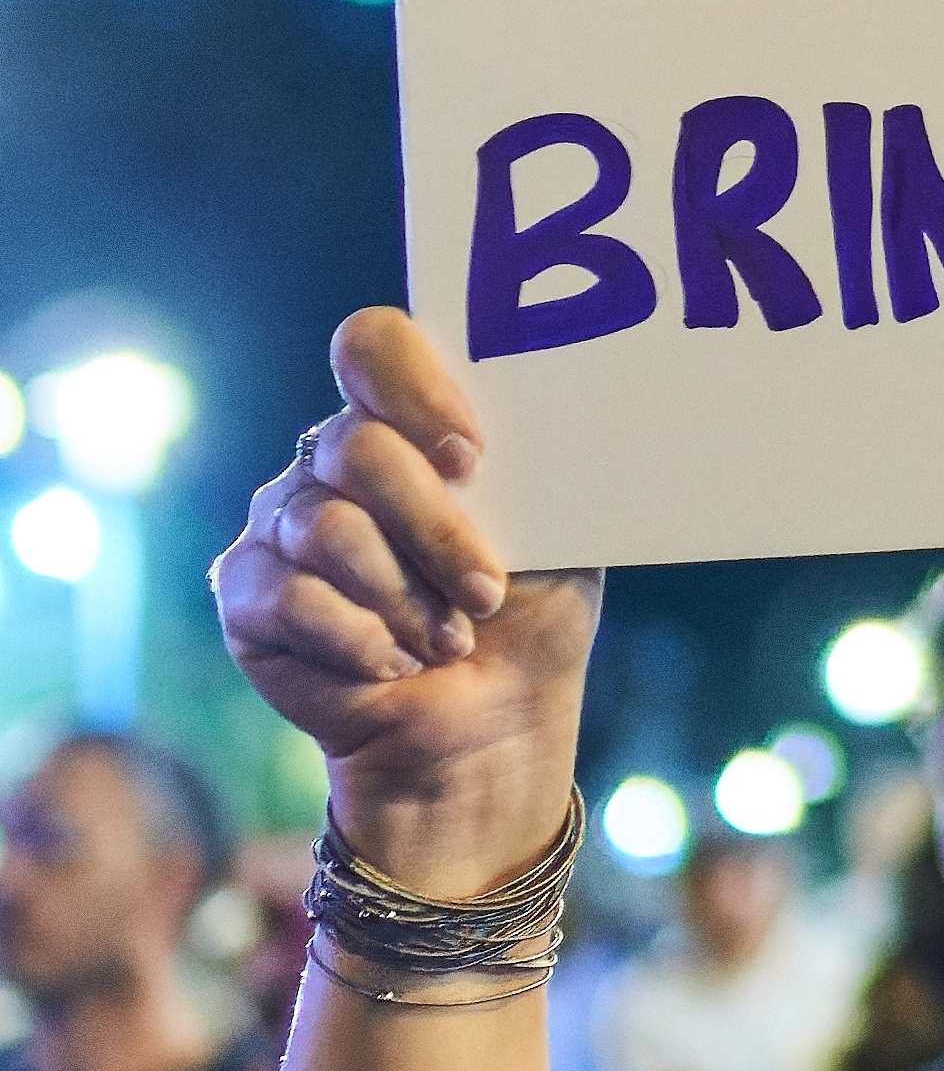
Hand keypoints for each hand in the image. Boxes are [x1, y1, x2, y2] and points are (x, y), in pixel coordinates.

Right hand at [211, 308, 599, 891]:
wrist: (491, 723)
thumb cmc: (526, 616)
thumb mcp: (558, 537)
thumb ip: (542, 473)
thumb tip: (570, 418)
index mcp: (403, 427)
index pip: (375, 347)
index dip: (414, 389)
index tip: (470, 456)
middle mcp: (329, 464)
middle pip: (357, 448)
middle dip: (437, 530)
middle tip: (485, 590)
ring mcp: (280, 526)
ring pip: (328, 526)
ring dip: (407, 596)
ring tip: (449, 638)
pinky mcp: (247, 596)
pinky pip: (290, 596)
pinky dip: (361, 639)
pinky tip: (396, 663)